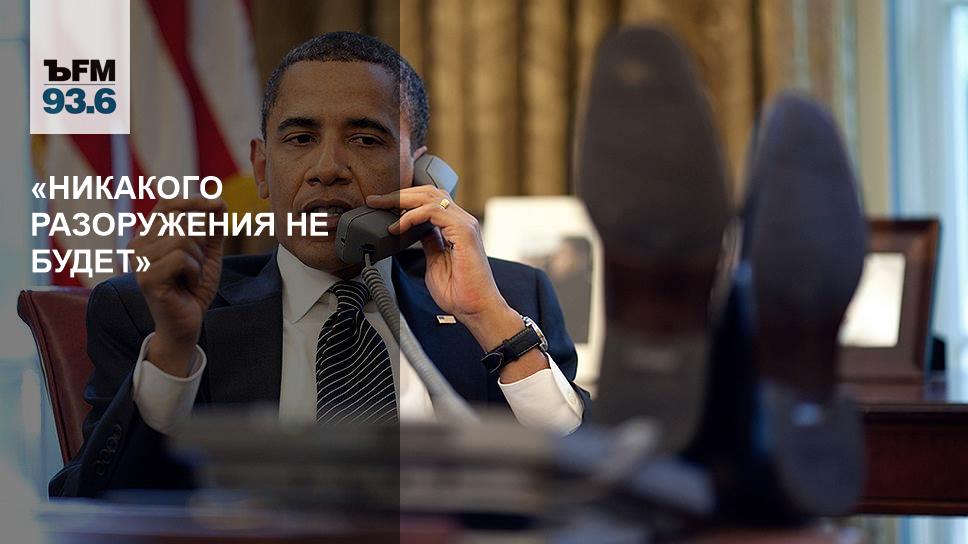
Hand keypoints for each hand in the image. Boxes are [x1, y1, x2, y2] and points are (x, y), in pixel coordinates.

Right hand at [129, 197, 225, 376]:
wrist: (187, 323)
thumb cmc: (193, 288)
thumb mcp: (207, 253)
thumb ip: (212, 228)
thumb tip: (219, 200)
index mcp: (148, 235)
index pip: (169, 203)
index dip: (195, 200)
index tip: (218, 204)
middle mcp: (137, 243)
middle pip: (182, 221)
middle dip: (201, 244)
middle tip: (194, 268)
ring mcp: (138, 260)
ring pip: (184, 238)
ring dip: (198, 261)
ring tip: (190, 278)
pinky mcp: (146, 277)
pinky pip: (182, 258)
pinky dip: (194, 273)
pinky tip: (187, 286)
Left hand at [366, 188, 548, 381]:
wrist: (476, 308)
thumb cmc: (460, 292)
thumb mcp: (435, 262)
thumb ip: (428, 243)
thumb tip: (416, 231)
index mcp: (456, 227)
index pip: (429, 201)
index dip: (405, 199)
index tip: (382, 206)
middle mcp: (462, 221)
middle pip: (428, 192)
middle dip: (399, 194)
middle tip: (376, 200)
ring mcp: (464, 224)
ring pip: (430, 196)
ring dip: (402, 199)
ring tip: (383, 206)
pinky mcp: (463, 231)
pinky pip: (433, 211)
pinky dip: (412, 215)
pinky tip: (399, 226)